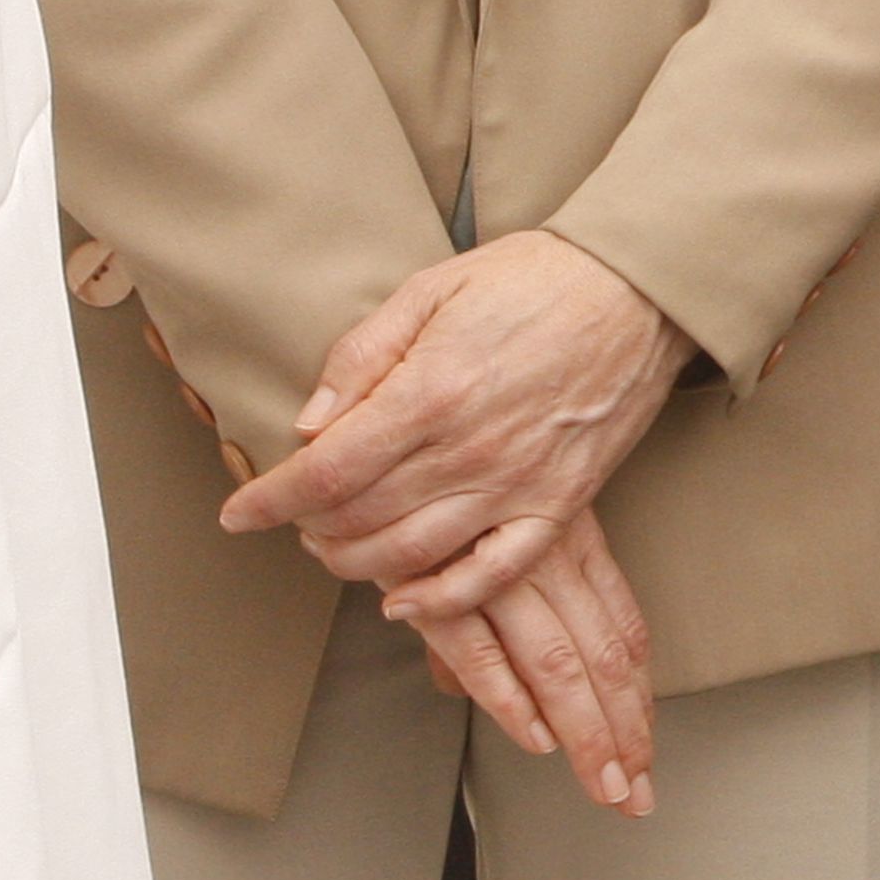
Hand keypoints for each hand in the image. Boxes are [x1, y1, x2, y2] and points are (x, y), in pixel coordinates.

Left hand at [222, 230, 687, 614]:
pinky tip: (403, 601)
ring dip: (354, 563)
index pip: (324, 472)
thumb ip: (363, 356)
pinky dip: (440, 600)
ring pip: (408, 557)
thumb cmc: (537, 278)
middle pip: (356, 521)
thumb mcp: (433, 289)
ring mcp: (516, 483)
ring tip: (335, 546)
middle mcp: (468, 450)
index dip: (268, 500)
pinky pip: (492, 573)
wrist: (641, 287)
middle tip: (294, 515)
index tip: (238, 512)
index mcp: (430, 392)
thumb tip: (310, 423)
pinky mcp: (558, 504)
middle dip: (306, 527)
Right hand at [402, 499, 658, 815]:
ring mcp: (496, 572)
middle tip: (636, 795)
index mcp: (573, 541)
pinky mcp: (437, 585)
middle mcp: (547, 558)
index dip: (639, 696)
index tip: (647, 750)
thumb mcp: (500, 525)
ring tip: (603, 785)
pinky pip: (480, 649)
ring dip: (583, 731)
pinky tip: (535, 737)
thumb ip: (511, 604)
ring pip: (557, 662)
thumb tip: (503, 686)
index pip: (622, 630)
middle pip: (603, 658)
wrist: (384, 433)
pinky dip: (509, 695)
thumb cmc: (446, 481)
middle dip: (623, 733)